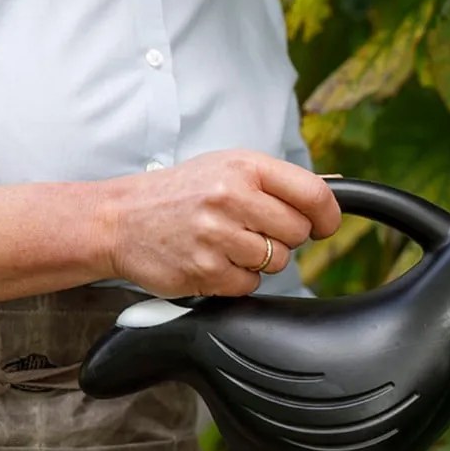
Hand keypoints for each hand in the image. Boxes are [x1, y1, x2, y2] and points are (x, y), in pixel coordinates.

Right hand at [98, 150, 339, 296]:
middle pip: (298, 232)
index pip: (313, 194)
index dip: (327, 215)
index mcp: (244, 166)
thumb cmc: (180, 194)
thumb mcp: (225, 168)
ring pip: (277, 261)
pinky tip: (214, 260)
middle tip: (256, 232)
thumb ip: (275, 182)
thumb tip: (331, 194)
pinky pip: (250, 284)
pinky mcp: (206, 269)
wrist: (118, 219)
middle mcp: (231, 196)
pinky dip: (238, 278)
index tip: (323, 225)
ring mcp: (217, 234)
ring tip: (228, 243)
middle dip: (285, 238)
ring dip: (260, 260)